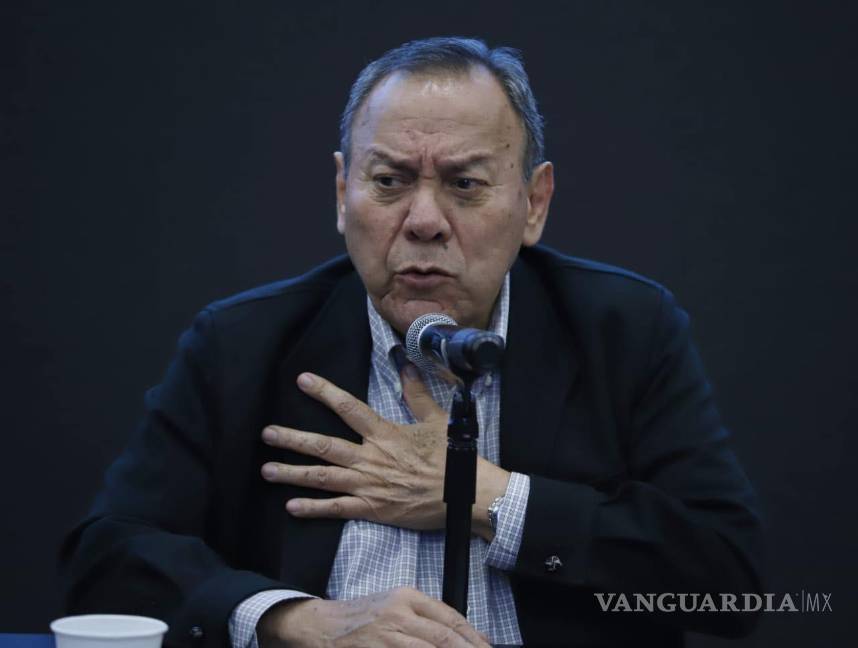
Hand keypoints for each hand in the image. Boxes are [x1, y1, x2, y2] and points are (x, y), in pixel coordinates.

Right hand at [258, 587, 490, 647]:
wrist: (319, 624)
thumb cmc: (361, 618)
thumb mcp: (395, 607)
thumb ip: (424, 619)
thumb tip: (460, 636)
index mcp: (408, 597)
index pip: (451, 618)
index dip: (473, 637)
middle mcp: (400, 612)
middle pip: (444, 637)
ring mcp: (386, 634)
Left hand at [261, 367, 449, 529]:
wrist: (466, 494)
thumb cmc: (453, 457)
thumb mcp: (436, 420)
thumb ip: (416, 394)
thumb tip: (406, 365)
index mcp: (384, 434)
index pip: (348, 408)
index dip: (324, 392)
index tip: (302, 380)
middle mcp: (370, 458)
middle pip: (324, 446)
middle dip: (292, 439)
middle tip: (267, 434)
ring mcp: (368, 485)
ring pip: (322, 478)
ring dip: (293, 473)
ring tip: (267, 469)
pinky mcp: (372, 509)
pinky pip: (336, 509)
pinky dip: (313, 509)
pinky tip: (291, 507)